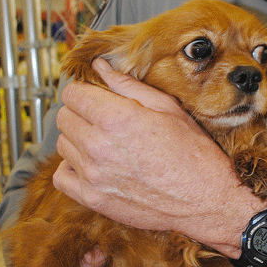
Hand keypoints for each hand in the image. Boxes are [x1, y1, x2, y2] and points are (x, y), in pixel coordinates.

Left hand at [54, 58, 266, 255]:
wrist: (205, 199)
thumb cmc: (193, 152)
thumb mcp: (167, 107)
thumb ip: (128, 85)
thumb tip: (101, 67)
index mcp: (116, 118)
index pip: (72, 94)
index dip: (84, 89)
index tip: (95, 94)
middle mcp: (98, 146)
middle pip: (64, 117)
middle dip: (80, 111)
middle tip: (103, 116)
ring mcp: (93, 175)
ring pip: (63, 145)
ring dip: (78, 139)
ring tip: (105, 142)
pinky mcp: (93, 199)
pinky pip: (61, 177)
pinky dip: (72, 168)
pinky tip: (93, 164)